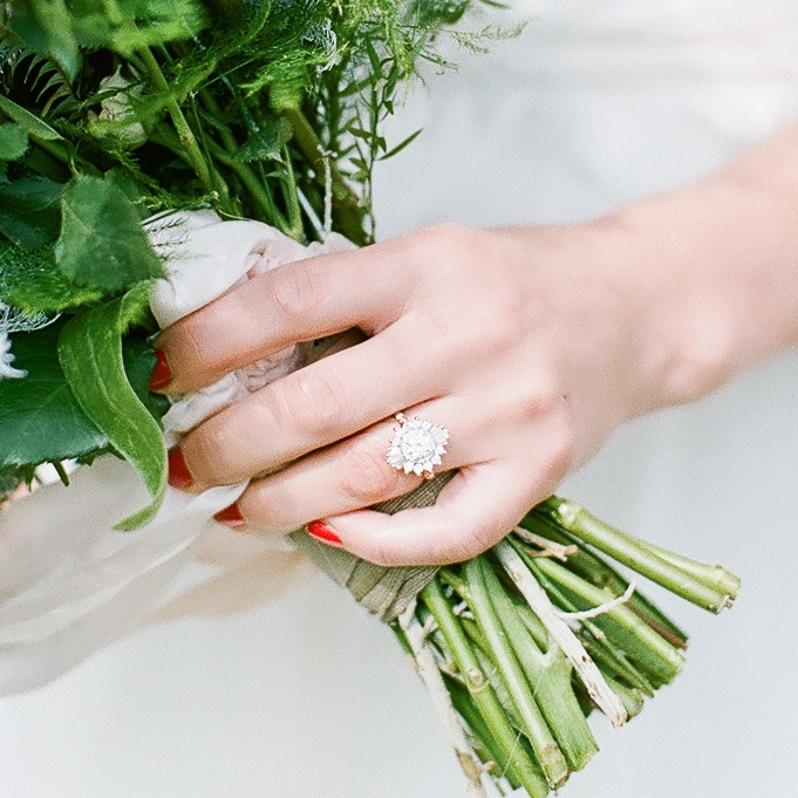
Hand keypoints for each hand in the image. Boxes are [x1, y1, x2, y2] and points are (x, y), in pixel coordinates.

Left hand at [155, 221, 651, 566]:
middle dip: (229, 445)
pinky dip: (374, 542)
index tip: (160, 374)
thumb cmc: (512, 280)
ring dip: (279, 504)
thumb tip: (227, 353)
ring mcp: (508, 409)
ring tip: (233, 507)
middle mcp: (467, 334)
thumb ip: (349, 295)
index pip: (292, 301)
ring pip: (365, 476)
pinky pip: (443, 530)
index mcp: (426, 265)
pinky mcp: (539, 471)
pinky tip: (327, 536)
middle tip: (181, 466)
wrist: (637, 307)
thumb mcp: (429, 255)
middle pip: (317, 405)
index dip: (211, 342)